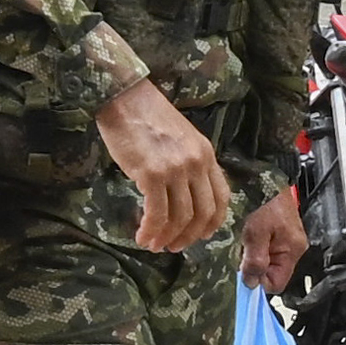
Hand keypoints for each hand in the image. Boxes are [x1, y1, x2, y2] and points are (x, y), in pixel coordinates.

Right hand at [98, 75, 229, 252]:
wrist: (124, 98)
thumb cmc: (147, 117)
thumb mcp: (182, 139)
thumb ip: (189, 164)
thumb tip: (183, 198)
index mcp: (206, 154)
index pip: (221, 198)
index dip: (212, 223)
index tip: (199, 235)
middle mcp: (196, 163)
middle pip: (203, 214)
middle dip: (189, 237)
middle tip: (173, 247)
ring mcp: (176, 169)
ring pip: (180, 218)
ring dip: (166, 237)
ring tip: (153, 244)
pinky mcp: (152, 174)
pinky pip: (157, 213)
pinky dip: (150, 230)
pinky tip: (142, 235)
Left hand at [235, 185, 307, 293]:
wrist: (265, 175)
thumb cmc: (264, 198)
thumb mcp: (255, 232)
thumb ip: (255, 260)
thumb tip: (251, 283)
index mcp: (293, 249)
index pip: (276, 284)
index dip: (258, 281)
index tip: (244, 270)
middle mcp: (294, 247)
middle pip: (271, 274)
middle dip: (255, 267)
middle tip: (243, 250)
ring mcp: (286, 240)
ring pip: (266, 262)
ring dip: (252, 256)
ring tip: (245, 239)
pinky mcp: (278, 233)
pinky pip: (265, 250)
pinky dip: (254, 246)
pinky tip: (248, 235)